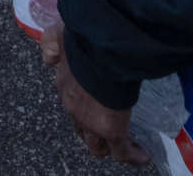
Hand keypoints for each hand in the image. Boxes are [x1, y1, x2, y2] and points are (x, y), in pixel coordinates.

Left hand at [40, 17, 148, 165]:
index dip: (80, 104)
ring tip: (122, 145)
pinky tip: (142, 156)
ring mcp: (89, 120)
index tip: (90, 103)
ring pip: (95, 144)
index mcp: (64, 81)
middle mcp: (72, 104)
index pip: (69, 99)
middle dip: (89, 130)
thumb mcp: (59, 36)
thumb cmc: (82, 39)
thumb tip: (50, 58)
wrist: (99, 48)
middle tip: (104, 127)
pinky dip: (132, 155)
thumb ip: (51, 45)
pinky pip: (121, 151)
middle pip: (79, 127)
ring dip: (107, 146)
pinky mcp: (110, 129)